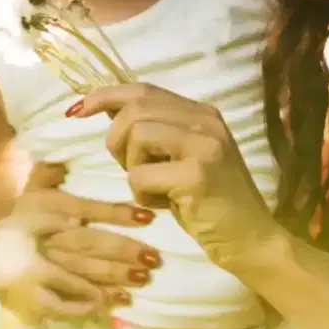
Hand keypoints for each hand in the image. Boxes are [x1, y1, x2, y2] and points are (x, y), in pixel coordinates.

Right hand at [0, 162, 161, 325]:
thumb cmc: (16, 221)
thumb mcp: (30, 193)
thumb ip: (47, 175)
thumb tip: (61, 162)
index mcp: (45, 214)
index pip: (87, 210)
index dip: (118, 213)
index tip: (147, 216)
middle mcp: (44, 244)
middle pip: (89, 246)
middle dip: (123, 253)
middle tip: (153, 258)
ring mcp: (39, 273)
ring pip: (81, 277)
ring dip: (114, 280)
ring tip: (142, 280)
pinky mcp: (35, 298)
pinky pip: (65, 305)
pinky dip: (91, 305)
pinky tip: (115, 303)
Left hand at [68, 83, 278, 271]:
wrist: (251, 238)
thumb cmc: (211, 202)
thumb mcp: (185, 157)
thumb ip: (157, 131)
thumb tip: (106, 109)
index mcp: (203, 113)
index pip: (144, 90)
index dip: (105, 95)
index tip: (76, 109)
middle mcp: (206, 122)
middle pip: (134, 110)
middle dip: (116, 140)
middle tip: (130, 167)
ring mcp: (204, 146)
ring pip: (135, 137)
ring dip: (131, 167)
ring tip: (153, 187)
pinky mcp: (197, 175)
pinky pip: (139, 176)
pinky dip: (141, 195)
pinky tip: (164, 205)